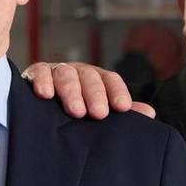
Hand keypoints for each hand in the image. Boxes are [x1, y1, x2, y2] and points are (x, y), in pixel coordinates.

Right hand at [21, 62, 155, 118]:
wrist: (41, 111)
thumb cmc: (77, 111)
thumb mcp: (99, 111)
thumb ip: (123, 114)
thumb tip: (149, 114)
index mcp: (97, 79)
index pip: (111, 80)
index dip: (118, 92)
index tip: (123, 108)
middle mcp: (78, 72)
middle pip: (89, 77)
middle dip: (95, 95)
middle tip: (99, 114)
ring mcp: (56, 71)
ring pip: (66, 75)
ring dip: (71, 92)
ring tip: (76, 111)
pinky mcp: (35, 74)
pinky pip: (39, 73)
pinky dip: (43, 81)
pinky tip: (45, 94)